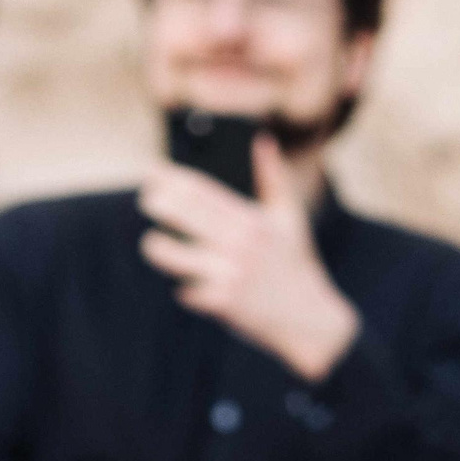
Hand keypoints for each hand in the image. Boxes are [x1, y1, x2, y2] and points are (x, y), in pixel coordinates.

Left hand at [138, 135, 359, 379]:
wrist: (311, 320)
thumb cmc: (296, 265)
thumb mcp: (290, 219)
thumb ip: (273, 178)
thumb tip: (263, 140)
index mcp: (253, 220)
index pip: (200, 190)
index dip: (170, 178)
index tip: (152, 172)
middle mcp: (240, 244)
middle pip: (180, 213)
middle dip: (156, 203)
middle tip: (148, 200)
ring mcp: (230, 273)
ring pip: (171, 254)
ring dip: (156, 247)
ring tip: (154, 244)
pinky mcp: (223, 302)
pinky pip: (187, 291)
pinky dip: (187, 290)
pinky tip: (191, 287)